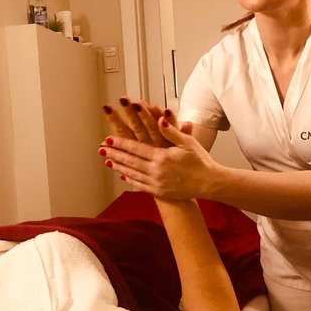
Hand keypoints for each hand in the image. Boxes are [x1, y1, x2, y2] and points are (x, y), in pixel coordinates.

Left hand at [99, 100, 214, 199]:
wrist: (209, 184)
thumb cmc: (201, 160)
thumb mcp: (188, 142)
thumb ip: (171, 131)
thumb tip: (159, 118)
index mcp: (162, 157)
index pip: (136, 148)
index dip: (121, 143)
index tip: (108, 138)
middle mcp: (156, 171)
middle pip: (130, 161)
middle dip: (114, 153)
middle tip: (101, 148)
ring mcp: (157, 183)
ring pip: (132, 173)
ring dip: (118, 166)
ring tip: (107, 160)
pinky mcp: (159, 192)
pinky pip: (140, 185)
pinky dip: (129, 179)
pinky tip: (122, 175)